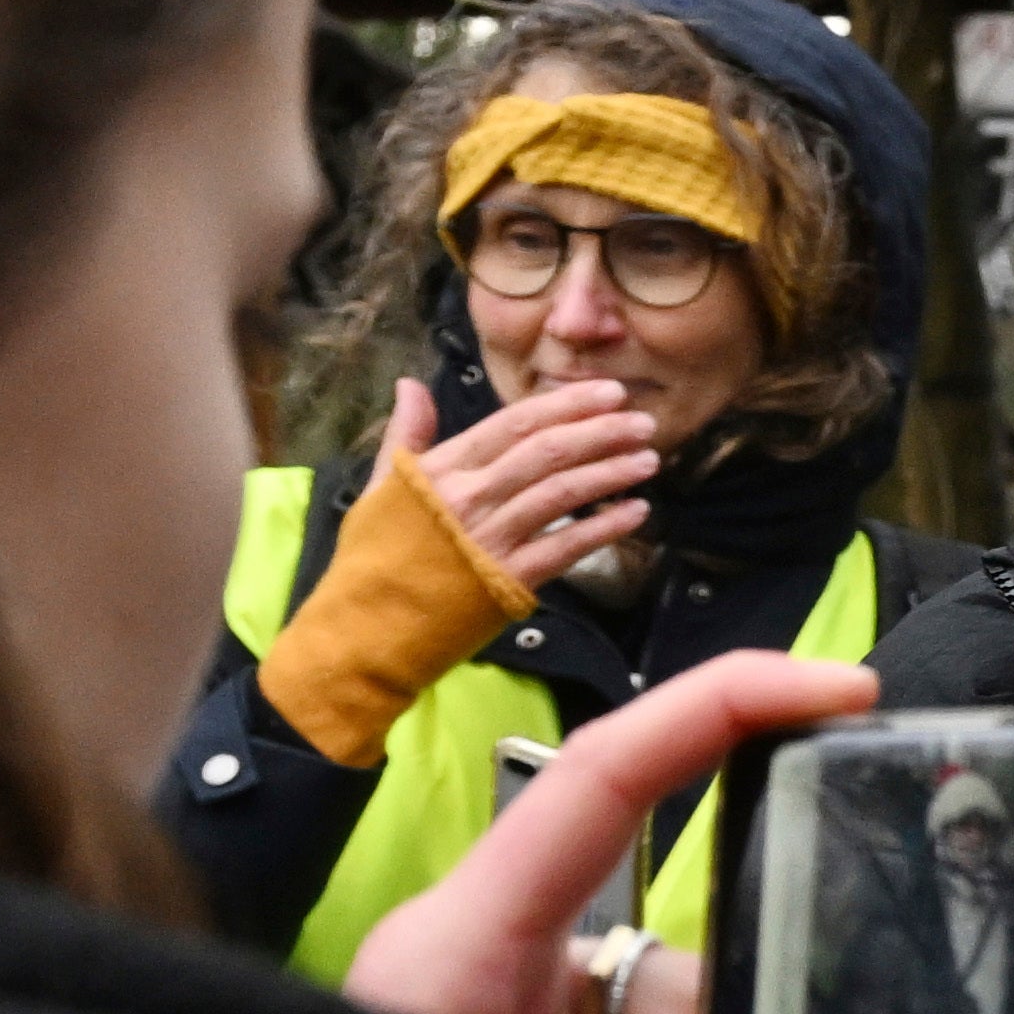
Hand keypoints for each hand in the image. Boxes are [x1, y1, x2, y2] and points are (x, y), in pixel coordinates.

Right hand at [391, 368, 661, 592]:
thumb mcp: (377, 489)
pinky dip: (605, 528)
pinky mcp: (509, 580)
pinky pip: (566, 546)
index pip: (514, 423)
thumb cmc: (372, 561)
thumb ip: (406, 435)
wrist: (364, 631)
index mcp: (441, 470)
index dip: (566, 404)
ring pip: (563, 493)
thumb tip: (410, 383)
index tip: (608, 392)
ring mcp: (491, 539)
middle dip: (601, 430)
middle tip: (643, 420)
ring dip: (611, 472)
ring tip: (649, 459)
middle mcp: (469, 498)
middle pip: (547, 451)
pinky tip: (636, 512)